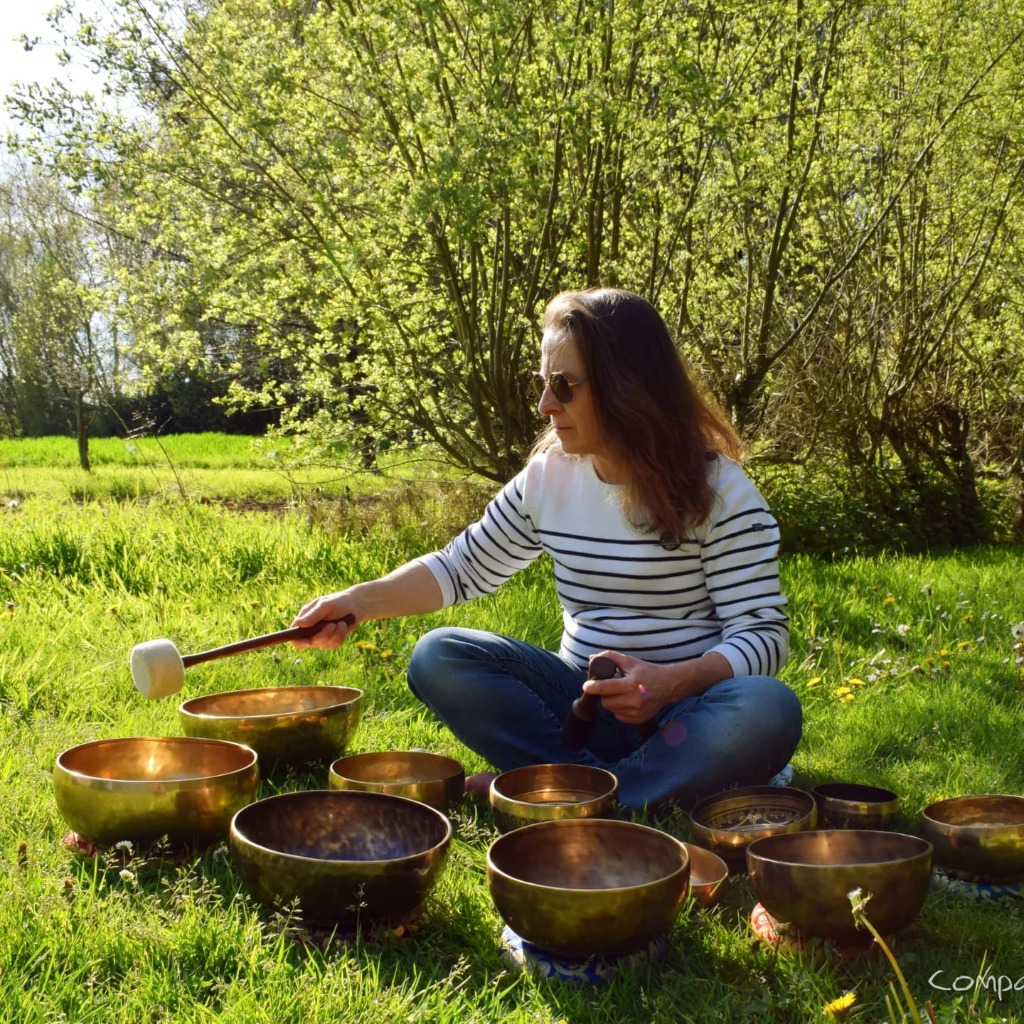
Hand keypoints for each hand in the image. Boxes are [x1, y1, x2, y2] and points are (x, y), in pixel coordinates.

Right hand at [290, 591, 359, 648]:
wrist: (354, 606)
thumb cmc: (338, 602)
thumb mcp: (325, 605)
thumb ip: (313, 615)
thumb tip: (299, 624)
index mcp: (304, 620)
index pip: (294, 636)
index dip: (297, 640)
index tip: (308, 640)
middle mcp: (310, 631)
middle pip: (310, 643)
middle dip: (323, 635)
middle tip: (332, 625)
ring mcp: (321, 637)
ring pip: (324, 645)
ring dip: (335, 634)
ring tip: (340, 622)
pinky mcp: (331, 641)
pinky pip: (334, 645)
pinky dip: (341, 635)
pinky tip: (343, 626)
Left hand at [581, 649, 733, 723]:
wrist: (669, 686)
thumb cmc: (648, 672)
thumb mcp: (630, 662)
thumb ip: (610, 657)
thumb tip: (592, 658)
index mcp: (632, 684)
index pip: (607, 687)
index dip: (594, 687)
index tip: (586, 686)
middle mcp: (635, 700)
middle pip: (606, 701)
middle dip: (604, 694)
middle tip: (609, 687)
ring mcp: (637, 712)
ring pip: (611, 710)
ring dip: (611, 702)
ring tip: (619, 694)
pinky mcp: (639, 719)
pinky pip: (619, 716)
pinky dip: (618, 709)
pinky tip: (625, 701)